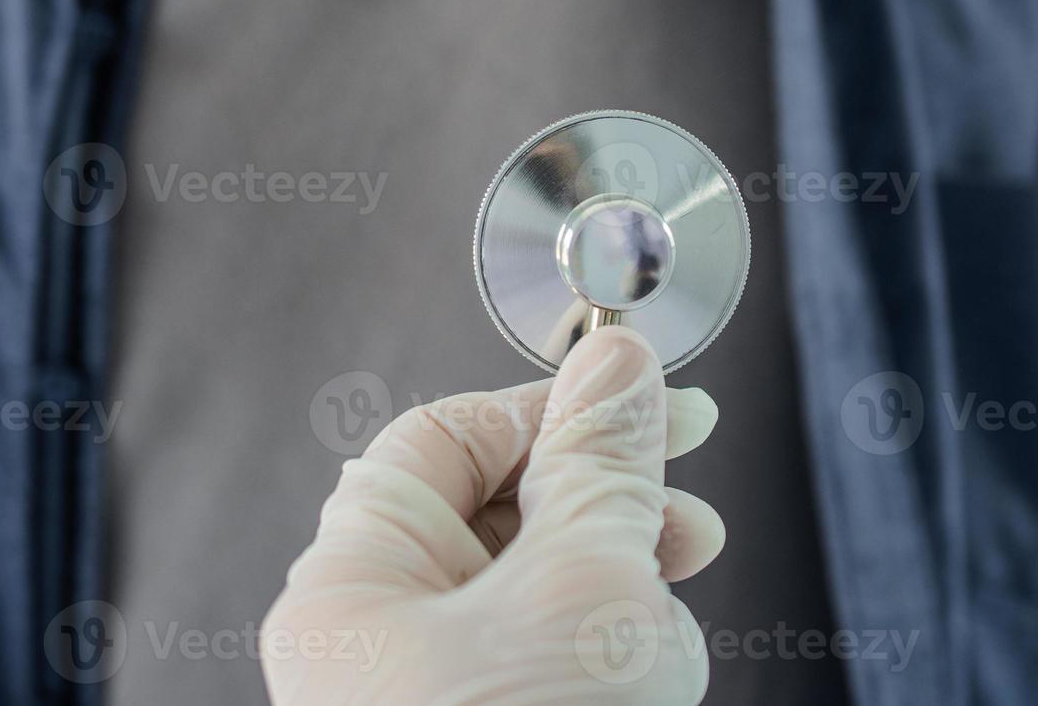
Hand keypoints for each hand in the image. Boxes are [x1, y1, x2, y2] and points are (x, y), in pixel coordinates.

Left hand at [261, 326, 724, 704]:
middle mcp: (376, 646)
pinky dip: (612, 668)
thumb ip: (600, 467)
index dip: (551, 406)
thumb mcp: (580, 592)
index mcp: (351, 589)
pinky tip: (651, 686)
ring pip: (541, 604)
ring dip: (622, 606)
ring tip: (662, 644)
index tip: (644, 395)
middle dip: (608, 515)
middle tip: (686, 517)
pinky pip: (554, 669)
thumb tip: (618, 364)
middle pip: (501, 519)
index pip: (445, 439)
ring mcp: (433, 696)